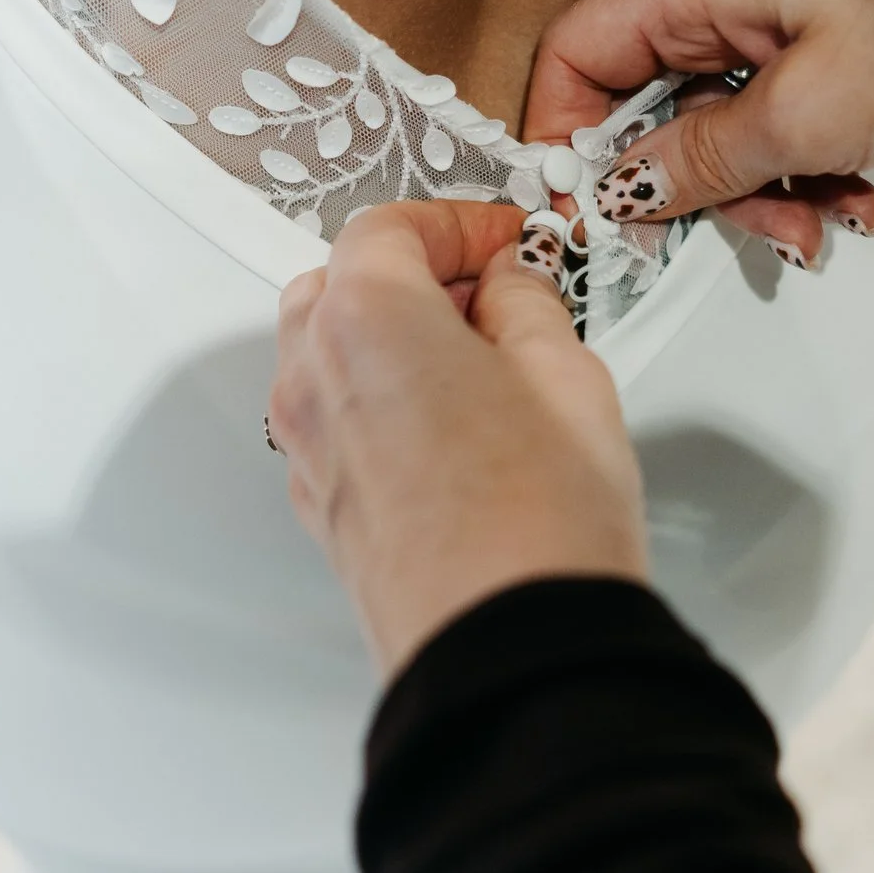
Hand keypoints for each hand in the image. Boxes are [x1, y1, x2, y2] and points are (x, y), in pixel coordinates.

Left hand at [270, 202, 647, 674]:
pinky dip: (376, 396)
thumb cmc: (537, 520)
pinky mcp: (320, 505)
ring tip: (478, 358)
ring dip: (389, 335)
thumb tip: (510, 282)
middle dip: (413, 273)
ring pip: (327, 352)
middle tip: (494, 290)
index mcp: (365, 317)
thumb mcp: (566, 374)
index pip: (389, 229)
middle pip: (340, 284)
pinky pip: (334, 419)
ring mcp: (307, 446)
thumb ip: (528, 305)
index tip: (506, 239)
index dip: (456, 224)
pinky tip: (450, 419)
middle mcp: (313, 375)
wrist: (508, 648)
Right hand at [524, 0, 873, 255]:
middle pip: (668, 102)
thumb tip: (620, 189)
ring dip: (786, 192)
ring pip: (746, 128)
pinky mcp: (866, 59)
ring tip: (850, 222)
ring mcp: (811, 24)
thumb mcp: (809, 116)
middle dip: (709, 184)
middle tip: (773, 231)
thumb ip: (700, 157)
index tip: (600, 212)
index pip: (582, 49)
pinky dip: (847, 183)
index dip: (572, 136)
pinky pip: (820, 135)